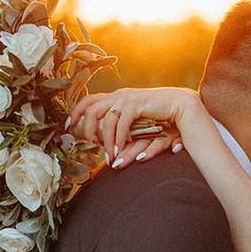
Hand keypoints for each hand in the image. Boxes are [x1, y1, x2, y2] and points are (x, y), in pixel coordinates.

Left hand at [67, 88, 194, 167]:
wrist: (180, 105)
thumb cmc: (159, 115)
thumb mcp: (135, 120)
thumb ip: (120, 128)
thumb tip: (103, 142)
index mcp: (116, 97)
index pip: (88, 100)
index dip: (76, 113)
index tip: (69, 127)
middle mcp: (119, 95)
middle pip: (90, 108)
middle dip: (85, 128)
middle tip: (88, 145)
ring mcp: (127, 98)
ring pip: (105, 120)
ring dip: (106, 141)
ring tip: (109, 156)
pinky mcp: (136, 104)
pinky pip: (121, 124)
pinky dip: (118, 139)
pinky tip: (120, 150)